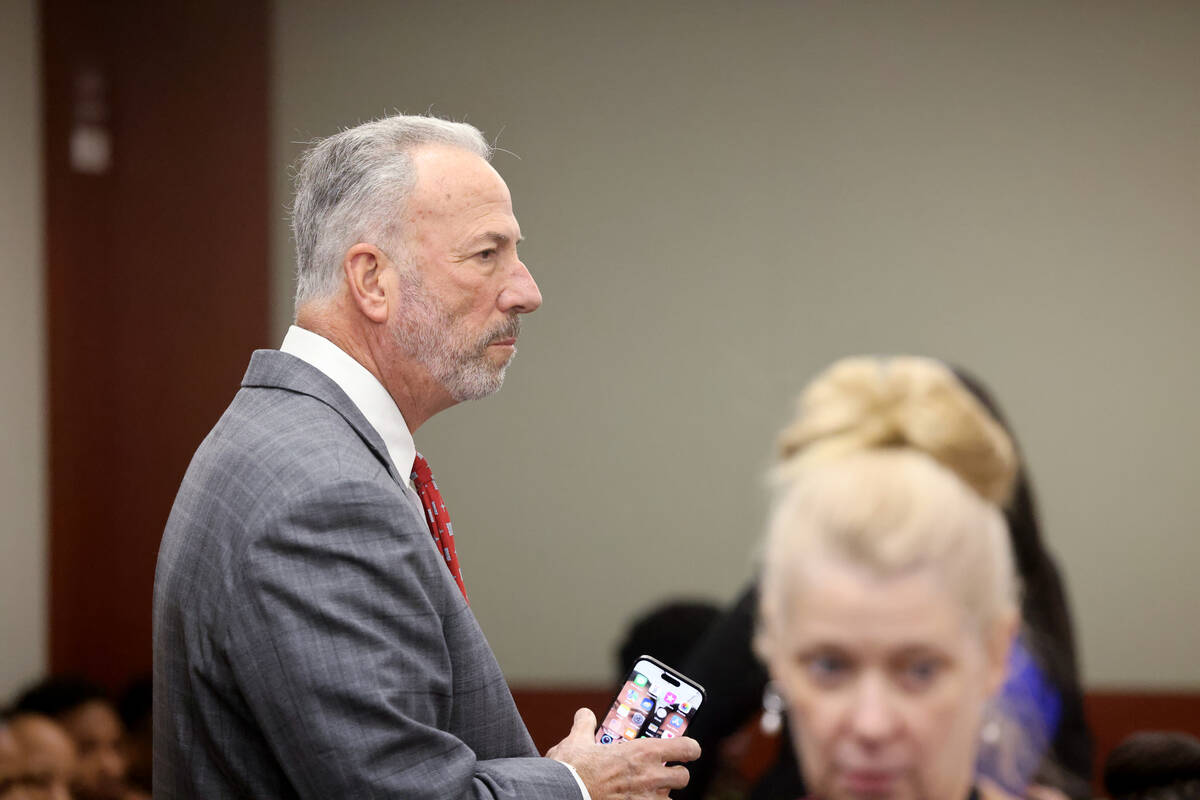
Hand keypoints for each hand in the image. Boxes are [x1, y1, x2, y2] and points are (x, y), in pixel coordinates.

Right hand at [547, 708, 700, 799]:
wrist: (564, 794)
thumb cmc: (572, 769)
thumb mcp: (577, 740)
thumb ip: (585, 725)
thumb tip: (584, 714)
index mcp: (643, 752)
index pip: (686, 748)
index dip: (690, 749)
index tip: (687, 750)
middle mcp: (651, 776)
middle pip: (683, 776)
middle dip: (675, 774)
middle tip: (662, 772)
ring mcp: (647, 799)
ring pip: (671, 799)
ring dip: (662, 795)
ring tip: (647, 791)